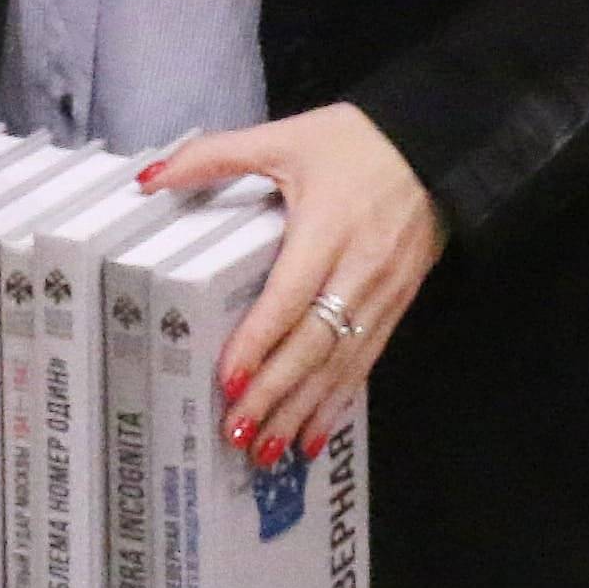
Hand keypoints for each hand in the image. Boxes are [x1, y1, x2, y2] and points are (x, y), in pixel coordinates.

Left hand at [159, 102, 441, 459]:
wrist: (437, 147)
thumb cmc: (356, 143)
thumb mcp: (285, 136)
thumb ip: (216, 155)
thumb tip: (151, 177)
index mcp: (327, 229)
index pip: (290, 297)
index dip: (260, 340)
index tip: (230, 379)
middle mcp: (358, 271)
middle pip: (314, 344)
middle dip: (275, 394)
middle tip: (237, 432)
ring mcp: (382, 294)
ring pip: (340, 364)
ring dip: (303, 411)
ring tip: (267, 450)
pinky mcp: (396, 307)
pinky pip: (365, 363)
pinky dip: (337, 404)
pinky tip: (313, 436)